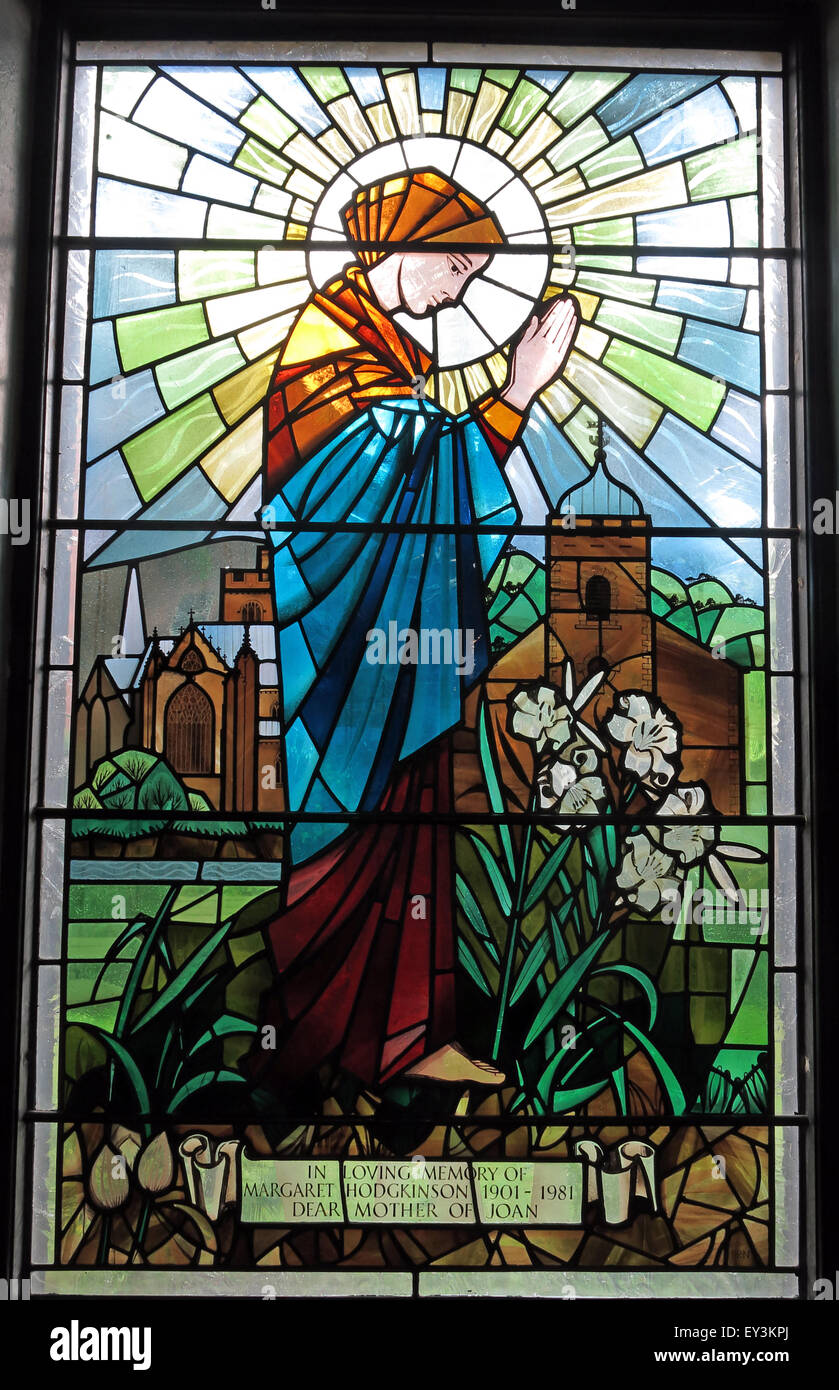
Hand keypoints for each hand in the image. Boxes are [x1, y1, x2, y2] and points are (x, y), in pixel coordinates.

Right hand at [502, 295, 578, 411]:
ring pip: (563, 332)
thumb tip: (535, 318)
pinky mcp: (558, 360)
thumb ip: (529, 332)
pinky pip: (566, 343)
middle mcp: (545, 344)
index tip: (560, 302)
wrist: (524, 384)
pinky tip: (573, 323)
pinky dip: (570, 332)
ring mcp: (553, 352)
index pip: (548, 321)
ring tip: (572, 309)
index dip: (555, 311)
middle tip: (569, 301)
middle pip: (557, 324)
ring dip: (568, 319)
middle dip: (563, 311)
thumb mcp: (520, 346)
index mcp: (536, 340)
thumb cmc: (520, 365)